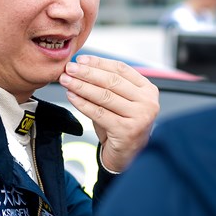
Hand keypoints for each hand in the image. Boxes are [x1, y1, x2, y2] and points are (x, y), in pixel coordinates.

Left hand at [59, 54, 159, 172]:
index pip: (121, 69)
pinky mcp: (127, 131)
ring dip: (82, 86)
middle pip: (112, 81)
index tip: (81, 60)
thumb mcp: (118, 101)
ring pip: (104, 96)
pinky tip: (71, 97)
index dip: (99, 62)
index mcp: (148, 89)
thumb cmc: (121, 125)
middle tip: (70, 68)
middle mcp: (148, 102)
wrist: (127, 156)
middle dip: (87, 73)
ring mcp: (140, 116)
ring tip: (67, 80)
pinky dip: (82, 103)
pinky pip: (99, 113)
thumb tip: (81, 66)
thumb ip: (106, 84)